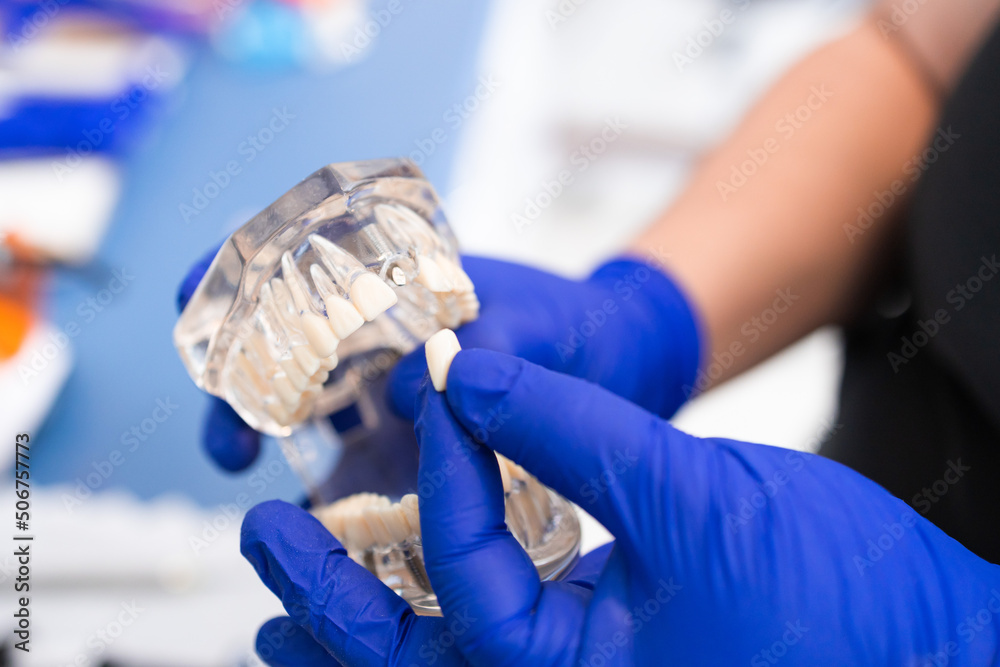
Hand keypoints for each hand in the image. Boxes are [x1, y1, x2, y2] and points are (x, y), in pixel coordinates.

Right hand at [178, 252, 701, 470]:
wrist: (624, 369)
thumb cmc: (579, 328)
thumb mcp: (541, 324)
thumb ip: (492, 347)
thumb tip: (414, 385)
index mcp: (393, 286)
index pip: (286, 267)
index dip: (227, 281)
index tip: (194, 305)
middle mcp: (375, 343)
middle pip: (269, 355)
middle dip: (231, 393)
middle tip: (234, 443)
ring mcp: (385, 402)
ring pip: (297, 424)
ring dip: (266, 459)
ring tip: (274, 502)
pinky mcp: (406, 455)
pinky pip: (346, 479)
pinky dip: (323, 505)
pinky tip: (321, 535)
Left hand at [241, 349, 999, 665]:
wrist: (928, 645)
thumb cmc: (836, 602)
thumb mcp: (694, 500)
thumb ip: (574, 434)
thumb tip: (466, 376)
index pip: (465, 577)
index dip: (452, 466)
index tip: (448, 385)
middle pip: (404, 656)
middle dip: (327, 592)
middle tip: (262, 531)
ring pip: (434, 658)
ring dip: (357, 616)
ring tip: (286, 581)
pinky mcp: (593, 661)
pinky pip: (482, 642)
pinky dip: (427, 610)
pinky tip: (397, 581)